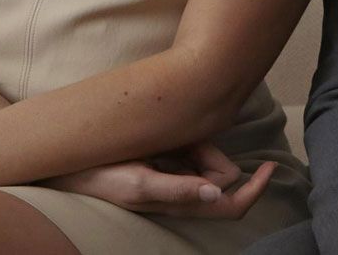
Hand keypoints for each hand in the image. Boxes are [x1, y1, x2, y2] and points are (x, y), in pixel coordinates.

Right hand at [48, 141, 277, 218]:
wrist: (69, 163)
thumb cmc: (101, 175)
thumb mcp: (139, 183)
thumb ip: (179, 189)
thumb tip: (219, 194)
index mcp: (181, 204)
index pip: (231, 205)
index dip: (254, 189)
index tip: (268, 165)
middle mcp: (182, 193)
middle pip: (221, 176)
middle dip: (214, 155)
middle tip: (189, 139)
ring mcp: (174, 177)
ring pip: (206, 158)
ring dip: (197, 144)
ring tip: (166, 136)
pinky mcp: (164, 161)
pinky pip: (190, 146)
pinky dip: (186, 138)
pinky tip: (163, 131)